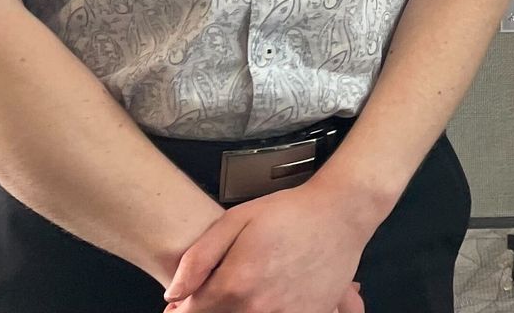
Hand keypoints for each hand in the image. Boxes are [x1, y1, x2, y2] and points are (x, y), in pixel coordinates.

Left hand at [161, 179, 376, 312]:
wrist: (342, 213)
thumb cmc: (288, 212)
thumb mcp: (237, 219)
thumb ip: (198, 258)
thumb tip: (171, 296)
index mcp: (235, 284)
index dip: (183, 309)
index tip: (186, 301)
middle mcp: (257, 308)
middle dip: (211, 309)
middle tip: (226, 288)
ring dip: (239, 309)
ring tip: (249, 290)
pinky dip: (270, 309)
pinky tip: (272, 297)